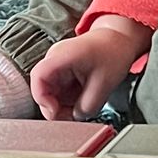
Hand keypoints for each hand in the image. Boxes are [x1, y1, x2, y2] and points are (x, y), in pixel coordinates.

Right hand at [32, 17, 149, 120]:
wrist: (118, 40)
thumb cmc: (112, 53)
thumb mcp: (104, 84)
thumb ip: (87, 106)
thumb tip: (76, 117)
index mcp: (61, 56)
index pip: (39, 77)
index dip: (43, 99)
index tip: (56, 111)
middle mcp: (54, 60)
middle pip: (41, 89)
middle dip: (55, 108)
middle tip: (73, 116)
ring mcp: (56, 67)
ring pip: (49, 94)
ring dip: (62, 105)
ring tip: (81, 107)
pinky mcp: (61, 74)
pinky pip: (57, 92)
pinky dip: (67, 101)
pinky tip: (81, 100)